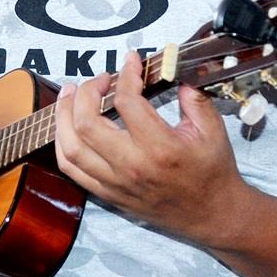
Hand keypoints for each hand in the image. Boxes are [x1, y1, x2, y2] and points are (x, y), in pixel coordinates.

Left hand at [53, 51, 242, 241]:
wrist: (211, 215)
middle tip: (100, 79)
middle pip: (87, 123)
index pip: (126, 102)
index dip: (126, 75)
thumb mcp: (213, 129)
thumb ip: (193, 97)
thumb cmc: (212, 171)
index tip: (130, 61)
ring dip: (63, 116)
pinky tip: (67, 126)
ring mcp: (116, 182)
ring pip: (71, 147)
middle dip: (86, 92)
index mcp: (160, 147)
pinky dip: (62, 144)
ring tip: (70, 94)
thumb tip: (172, 71)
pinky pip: (71, 169)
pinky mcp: (108, 193)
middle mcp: (132, 166)